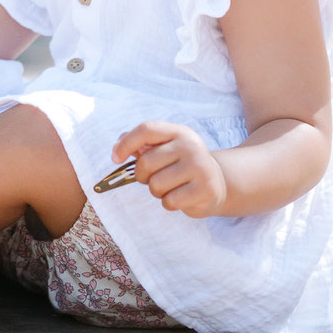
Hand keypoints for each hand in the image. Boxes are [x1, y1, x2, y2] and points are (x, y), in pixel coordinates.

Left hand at [111, 121, 226, 218]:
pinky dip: (169, 203)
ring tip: (171, 187)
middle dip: (143, 176)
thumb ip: (142, 145)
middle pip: (146, 162)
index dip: (126, 143)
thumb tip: (117, 147)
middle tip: (154, 177)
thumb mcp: (166, 149)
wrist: (217, 182)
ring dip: (157, 191)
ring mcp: (199, 166)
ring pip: (156, 184)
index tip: (115, 158)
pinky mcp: (204, 189)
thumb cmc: (182, 165)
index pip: (147, 129)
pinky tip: (181, 197)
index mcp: (178, 132)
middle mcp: (190, 145)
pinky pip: (169, 201)